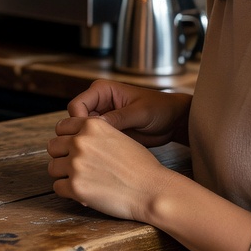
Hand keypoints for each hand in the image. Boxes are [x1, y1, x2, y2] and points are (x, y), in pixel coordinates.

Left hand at [47, 115, 178, 221]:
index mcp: (90, 125)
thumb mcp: (117, 136)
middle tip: (75, 168)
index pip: (61, 127)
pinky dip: (68, 192)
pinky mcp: (76, 187)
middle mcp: (80, 141)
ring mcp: (76, 164)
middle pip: (53, 147)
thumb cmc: (140, 165)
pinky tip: (82, 193)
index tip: (71, 149)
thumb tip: (75, 137)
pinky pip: (58, 187)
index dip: (65, 139)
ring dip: (64, 175)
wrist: (152, 190)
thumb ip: (94, 133)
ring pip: (53, 167)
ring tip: (80, 181)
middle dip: (62, 157)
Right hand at [59, 79, 190, 147]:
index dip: (79, 122)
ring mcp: (103, 118)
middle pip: (76, 120)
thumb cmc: (160, 108)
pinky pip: (96, 140)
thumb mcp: (140, 112)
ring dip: (89, 144)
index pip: (77, 106)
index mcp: (102, 90)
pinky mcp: (109, 132)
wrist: (174, 121)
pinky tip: (105, 159)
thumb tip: (95, 125)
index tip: (89, 137)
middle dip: (81, 136)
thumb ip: (118, 117)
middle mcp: (98, 103)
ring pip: (83, 133)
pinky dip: (98, 150)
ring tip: (100, 156)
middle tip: (90, 151)